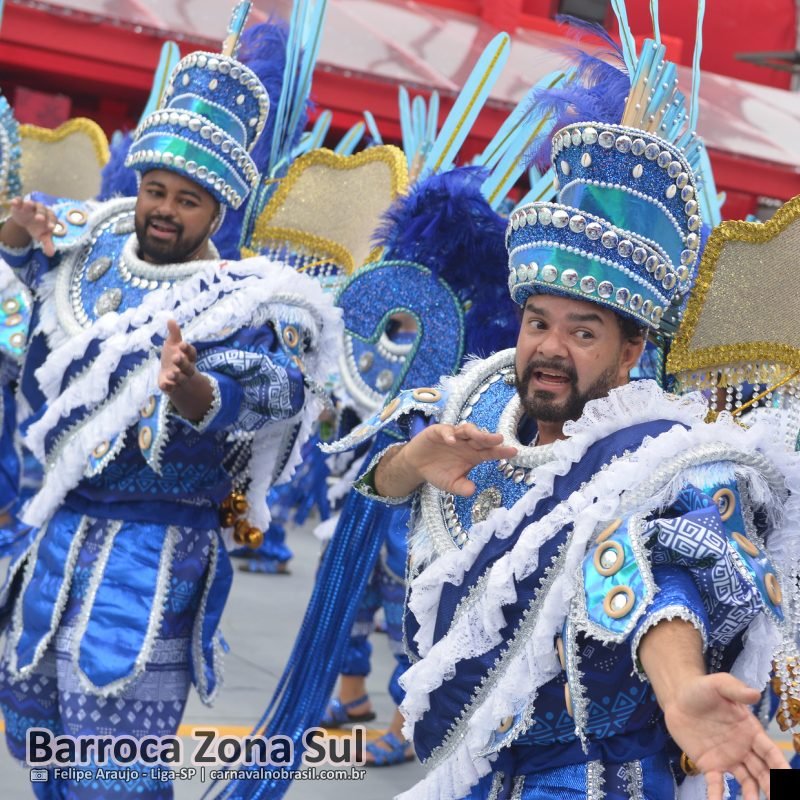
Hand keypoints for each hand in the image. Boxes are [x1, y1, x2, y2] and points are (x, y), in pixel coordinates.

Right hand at [6, 197, 57, 255]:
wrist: (26, 222)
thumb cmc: (37, 228)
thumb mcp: (42, 236)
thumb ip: (47, 244)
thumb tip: (51, 254)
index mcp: (49, 216)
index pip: (52, 218)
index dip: (52, 222)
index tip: (51, 228)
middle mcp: (41, 209)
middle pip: (42, 210)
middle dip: (41, 214)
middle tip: (39, 219)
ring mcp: (30, 205)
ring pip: (31, 203)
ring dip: (29, 204)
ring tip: (28, 204)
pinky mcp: (20, 204)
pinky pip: (19, 200)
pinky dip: (16, 201)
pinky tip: (14, 202)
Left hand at [159, 320, 196, 393]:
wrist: (171, 376)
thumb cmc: (174, 356)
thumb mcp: (173, 345)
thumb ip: (174, 334)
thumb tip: (170, 319)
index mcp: (188, 357)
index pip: (192, 353)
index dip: (187, 349)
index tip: (181, 344)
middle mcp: (186, 369)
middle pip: (188, 367)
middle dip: (183, 363)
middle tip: (176, 357)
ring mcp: (180, 379)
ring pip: (181, 379)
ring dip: (177, 377)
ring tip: (171, 373)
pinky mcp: (172, 387)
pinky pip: (172, 389)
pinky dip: (168, 387)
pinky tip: (163, 385)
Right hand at [375, 422, 516, 497]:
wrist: (416, 465)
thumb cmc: (437, 472)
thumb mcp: (450, 484)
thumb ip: (461, 487)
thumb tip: (472, 491)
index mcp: (473, 455)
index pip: (490, 452)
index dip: (501, 451)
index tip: (514, 452)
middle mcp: (466, 443)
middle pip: (481, 438)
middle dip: (490, 438)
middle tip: (499, 439)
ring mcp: (453, 435)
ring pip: (467, 429)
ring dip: (474, 432)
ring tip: (479, 436)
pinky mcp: (438, 431)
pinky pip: (445, 431)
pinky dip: (449, 434)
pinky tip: (452, 441)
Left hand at [663, 672, 787, 799]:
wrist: (677, 698)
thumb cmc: (702, 689)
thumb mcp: (719, 684)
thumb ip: (736, 690)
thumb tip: (755, 693)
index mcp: (750, 731)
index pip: (770, 752)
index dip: (781, 766)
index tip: (788, 777)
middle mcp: (743, 748)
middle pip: (763, 772)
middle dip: (772, 786)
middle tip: (774, 797)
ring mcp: (727, 758)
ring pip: (746, 782)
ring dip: (752, 795)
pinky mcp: (709, 764)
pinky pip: (717, 784)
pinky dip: (718, 796)